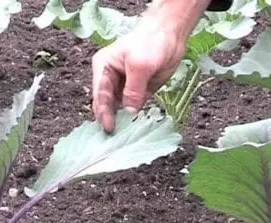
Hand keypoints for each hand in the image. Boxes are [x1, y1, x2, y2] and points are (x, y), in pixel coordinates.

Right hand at [91, 1, 207, 132]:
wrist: (170, 35)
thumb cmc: (151, 43)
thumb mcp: (140, 66)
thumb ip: (133, 90)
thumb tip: (129, 114)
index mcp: (103, 69)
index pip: (100, 96)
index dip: (103, 113)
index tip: (109, 129)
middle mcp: (111, 80)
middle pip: (107, 106)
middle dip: (110, 120)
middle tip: (115, 140)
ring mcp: (125, 88)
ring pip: (120, 110)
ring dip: (123, 122)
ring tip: (125, 139)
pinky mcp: (139, 93)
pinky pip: (134, 110)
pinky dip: (135, 119)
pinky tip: (137, 130)